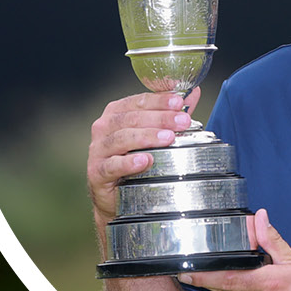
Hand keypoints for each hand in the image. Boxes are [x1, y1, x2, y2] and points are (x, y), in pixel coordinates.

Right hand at [86, 87, 203, 233]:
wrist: (115, 198)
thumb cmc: (134, 161)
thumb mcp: (153, 135)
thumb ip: (170, 114)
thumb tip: (194, 92)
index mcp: (116, 113)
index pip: (139, 101)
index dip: (159, 100)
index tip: (179, 102)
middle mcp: (104, 128)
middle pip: (132, 118)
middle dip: (160, 118)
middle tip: (182, 121)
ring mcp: (98, 150)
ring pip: (122, 138)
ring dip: (147, 136)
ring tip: (168, 138)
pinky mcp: (97, 172)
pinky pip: (112, 165)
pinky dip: (128, 162)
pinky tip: (144, 161)